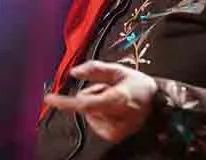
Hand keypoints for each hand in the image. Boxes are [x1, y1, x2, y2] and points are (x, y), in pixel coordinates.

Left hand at [43, 60, 157, 142]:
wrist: (157, 103)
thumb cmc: (136, 84)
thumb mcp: (118, 70)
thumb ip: (95, 69)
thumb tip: (73, 72)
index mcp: (118, 100)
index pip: (86, 104)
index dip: (65, 102)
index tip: (49, 98)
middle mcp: (116, 118)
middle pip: (87, 105)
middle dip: (91, 93)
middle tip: (107, 88)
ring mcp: (115, 130)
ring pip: (89, 113)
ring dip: (96, 103)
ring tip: (113, 98)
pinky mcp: (113, 136)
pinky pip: (94, 121)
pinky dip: (100, 113)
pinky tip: (113, 108)